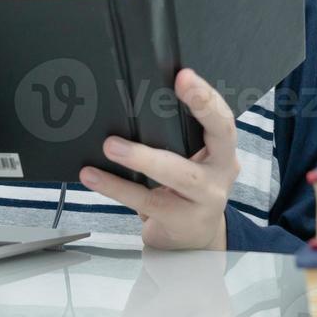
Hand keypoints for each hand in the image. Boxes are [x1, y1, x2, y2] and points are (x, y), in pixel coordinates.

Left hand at [79, 68, 238, 250]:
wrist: (193, 241)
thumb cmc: (184, 190)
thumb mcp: (189, 162)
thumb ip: (175, 138)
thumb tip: (129, 102)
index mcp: (223, 151)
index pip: (222, 118)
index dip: (206, 96)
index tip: (184, 75)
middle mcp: (222, 172)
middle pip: (219, 137)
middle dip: (200, 107)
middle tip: (178, 84)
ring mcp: (206, 199)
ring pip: (178, 173)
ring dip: (142, 157)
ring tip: (111, 145)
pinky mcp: (181, 220)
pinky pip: (146, 200)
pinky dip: (116, 186)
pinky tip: (93, 175)